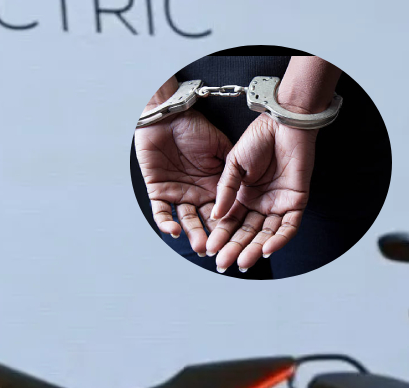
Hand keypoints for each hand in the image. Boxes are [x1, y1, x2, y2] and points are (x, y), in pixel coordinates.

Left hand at [135, 102, 234, 255]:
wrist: (168, 115)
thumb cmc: (195, 127)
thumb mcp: (222, 149)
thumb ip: (234, 171)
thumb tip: (251, 190)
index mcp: (213, 185)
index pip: (224, 210)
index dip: (231, 225)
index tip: (241, 239)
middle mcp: (195, 193)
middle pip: (205, 221)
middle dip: (212, 236)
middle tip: (221, 251)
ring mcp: (176, 193)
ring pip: (184, 220)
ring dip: (192, 233)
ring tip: (201, 247)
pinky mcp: (157, 191)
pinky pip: (160, 212)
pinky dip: (166, 223)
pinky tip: (175, 231)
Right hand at [205, 114, 317, 271]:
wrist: (283, 122)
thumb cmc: (258, 138)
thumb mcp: (232, 165)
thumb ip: (225, 191)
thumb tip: (216, 217)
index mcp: (242, 196)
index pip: (230, 223)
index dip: (220, 236)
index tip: (209, 248)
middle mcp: (260, 203)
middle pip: (247, 233)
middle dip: (235, 248)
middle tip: (223, 263)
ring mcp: (278, 204)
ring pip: (266, 234)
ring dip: (255, 249)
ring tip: (242, 261)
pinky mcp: (296, 201)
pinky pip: (289, 226)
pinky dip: (279, 239)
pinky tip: (267, 250)